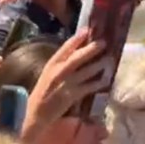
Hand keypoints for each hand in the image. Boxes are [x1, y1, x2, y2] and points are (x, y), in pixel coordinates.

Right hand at [20, 29, 107, 143]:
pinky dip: (98, 83)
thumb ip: (61, 66)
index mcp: (51, 65)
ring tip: (110, 59)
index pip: (65, 48)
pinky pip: (88, 87)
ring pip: (86, 71)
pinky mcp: (71, 96)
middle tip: (103, 42)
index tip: (87, 30)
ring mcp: (65, 84)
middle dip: (91, 49)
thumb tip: (79, 55)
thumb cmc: (43, 93)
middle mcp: (58, 72)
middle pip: (77, 57)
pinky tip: (107, 79)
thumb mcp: (49, 75)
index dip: (76, 39)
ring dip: (99, 65)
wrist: (34, 114)